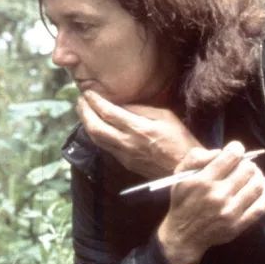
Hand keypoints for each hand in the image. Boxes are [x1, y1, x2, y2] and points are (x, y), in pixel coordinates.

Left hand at [77, 90, 199, 177]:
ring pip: (95, 139)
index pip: (108, 113)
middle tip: (80, 100)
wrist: (185, 170)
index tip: (88, 92)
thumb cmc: (179, 140)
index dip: (94, 101)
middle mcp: (126, 142)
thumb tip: (121, 105)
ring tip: (83, 111)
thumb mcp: (165, 117)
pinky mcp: (124, 162)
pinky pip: (103, 146)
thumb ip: (141, 109)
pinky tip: (94, 126)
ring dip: (86, 123)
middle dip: (84, 112)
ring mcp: (123, 155)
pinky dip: (95, 134)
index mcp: (138, 129)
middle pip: (95, 127)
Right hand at [156, 141, 264, 263]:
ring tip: (254, 173)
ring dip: (259, 175)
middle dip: (247, 163)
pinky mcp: (240, 224)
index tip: (235, 150)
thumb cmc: (182, 200)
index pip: (230, 157)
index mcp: (203, 181)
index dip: (236, 149)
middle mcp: (219, 195)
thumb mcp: (179, 175)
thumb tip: (220, 152)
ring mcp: (231, 211)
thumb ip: (196, 157)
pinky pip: (261, 206)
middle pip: (247, 170)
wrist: (184, 233)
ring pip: (257, 186)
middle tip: (244, 164)